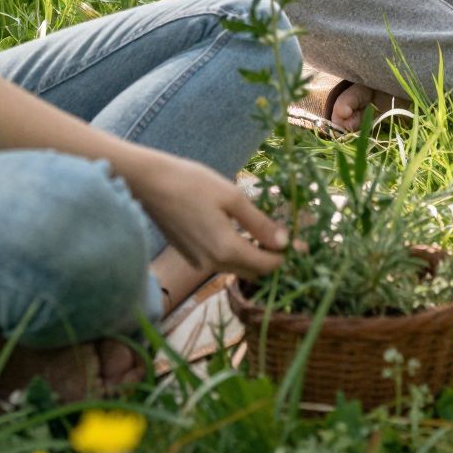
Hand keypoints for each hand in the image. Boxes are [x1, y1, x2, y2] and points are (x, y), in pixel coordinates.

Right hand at [125, 149, 289, 278]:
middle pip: (252, 270)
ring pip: (236, 267)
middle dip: (273, 258)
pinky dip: (236, 252)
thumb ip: (259, 223)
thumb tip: (285, 242)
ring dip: (254, 256)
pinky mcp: (189, 255)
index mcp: (226, 249)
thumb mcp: (232, 197)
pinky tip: (242, 232)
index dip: (287, 256)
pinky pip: (220, 260)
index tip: (303, 243)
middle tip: (289, 238)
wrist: (148, 183)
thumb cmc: (191, 183)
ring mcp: (198, 262)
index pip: (266, 265)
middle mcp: (212, 264)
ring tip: (269, 234)